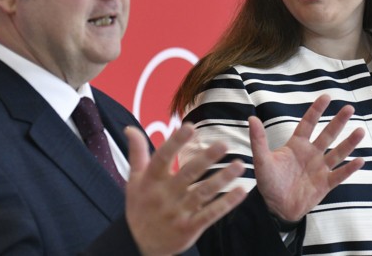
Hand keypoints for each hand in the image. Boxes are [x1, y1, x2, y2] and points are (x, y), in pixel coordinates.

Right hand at [125, 123, 246, 255]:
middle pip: (188, 173)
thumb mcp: (134, 180)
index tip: (189, 127)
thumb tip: (130, 128)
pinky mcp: (189, 228)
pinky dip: (226, 204)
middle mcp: (165, 195)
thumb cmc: (139, 206)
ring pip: (203, 193)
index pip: (163, 158)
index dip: (175, 142)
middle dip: (206, 158)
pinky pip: (210, 214)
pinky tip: (240, 191)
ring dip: (222, 178)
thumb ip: (137, 153)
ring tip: (239, 165)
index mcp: (151, 180)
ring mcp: (178, 212)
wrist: (138, 244)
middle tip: (224, 144)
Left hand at [249, 94, 364, 221]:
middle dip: (338, 122)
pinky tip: (360, 160)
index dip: (317, 110)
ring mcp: (320, 169)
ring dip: (349, 142)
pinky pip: (340, 175)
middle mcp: (311, 154)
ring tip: (360, 130)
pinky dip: (350, 169)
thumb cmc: (268, 182)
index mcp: (297, 145)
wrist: (274, 208)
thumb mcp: (262, 160)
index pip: (308, 124)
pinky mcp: (325, 184)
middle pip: (327, 134)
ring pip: (338, 152)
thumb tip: (251, 118)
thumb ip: (258, 140)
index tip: (326, 96)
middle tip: (349, 108)